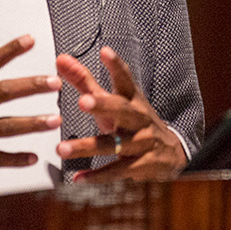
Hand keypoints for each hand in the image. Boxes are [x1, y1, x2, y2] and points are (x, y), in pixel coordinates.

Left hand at [54, 46, 186, 182]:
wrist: (170, 151)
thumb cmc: (132, 121)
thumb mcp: (112, 100)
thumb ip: (84, 80)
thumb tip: (60, 59)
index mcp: (132, 99)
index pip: (126, 79)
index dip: (116, 66)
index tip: (105, 52)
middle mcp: (138, 118)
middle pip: (122, 109)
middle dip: (103, 105)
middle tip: (83, 100)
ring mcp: (141, 142)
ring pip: (113, 144)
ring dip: (87, 146)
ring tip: (61, 148)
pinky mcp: (140, 165)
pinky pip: (116, 171)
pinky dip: (96, 176)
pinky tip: (77, 178)